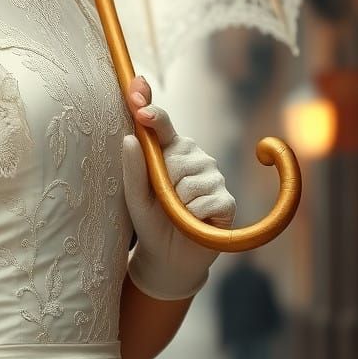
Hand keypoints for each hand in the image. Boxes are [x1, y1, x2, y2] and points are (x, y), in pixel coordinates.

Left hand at [121, 74, 236, 299]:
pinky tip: (193, 221)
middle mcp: (195, 155)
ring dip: (177, 203)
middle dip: (162, 182)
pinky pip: (206, 202)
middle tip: (163, 199)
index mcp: (170, 147)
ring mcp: (213, 176)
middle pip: (173, 159)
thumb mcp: (133, 195)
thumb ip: (133, 167)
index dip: (151, 110)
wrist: (168, 256)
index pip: (162, 123)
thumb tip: (130, 137)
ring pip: (188, 183)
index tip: (139, 102)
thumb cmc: (149, 218)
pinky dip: (193, 216)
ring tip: (177, 211)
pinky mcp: (227, 200)